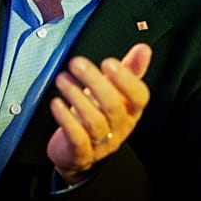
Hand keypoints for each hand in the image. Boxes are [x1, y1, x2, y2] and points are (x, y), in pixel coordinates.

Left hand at [47, 44, 151, 181]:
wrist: (78, 150)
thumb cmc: (98, 115)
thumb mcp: (115, 91)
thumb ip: (129, 70)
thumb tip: (143, 49)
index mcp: (131, 111)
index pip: (139, 97)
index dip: (126, 80)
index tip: (109, 62)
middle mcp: (119, 127)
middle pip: (113, 106)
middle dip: (94, 81)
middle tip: (77, 63)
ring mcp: (102, 143)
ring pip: (94, 121)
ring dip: (76, 96)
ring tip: (62, 79)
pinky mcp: (81, 152)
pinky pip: (76, 137)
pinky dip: (65, 118)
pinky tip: (56, 102)